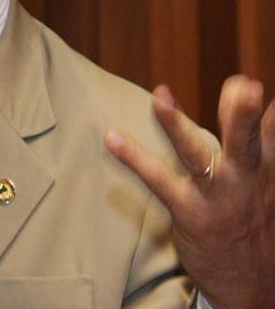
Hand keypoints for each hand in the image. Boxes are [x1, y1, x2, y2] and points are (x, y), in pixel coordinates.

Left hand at [105, 77, 274, 308]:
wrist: (255, 287)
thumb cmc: (253, 218)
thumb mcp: (266, 178)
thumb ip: (255, 134)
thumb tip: (251, 86)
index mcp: (268, 169)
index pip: (272, 132)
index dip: (265, 110)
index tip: (249, 83)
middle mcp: (247, 179)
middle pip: (248, 142)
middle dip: (246, 115)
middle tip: (247, 87)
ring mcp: (218, 197)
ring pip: (197, 156)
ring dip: (177, 126)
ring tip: (159, 97)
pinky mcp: (190, 213)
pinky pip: (158, 181)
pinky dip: (133, 158)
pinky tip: (112, 138)